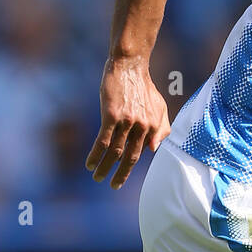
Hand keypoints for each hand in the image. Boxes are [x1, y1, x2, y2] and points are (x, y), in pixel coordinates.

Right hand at [85, 56, 169, 188]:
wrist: (130, 65)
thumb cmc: (143, 86)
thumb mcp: (160, 106)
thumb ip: (161, 127)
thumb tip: (154, 149)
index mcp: (154, 126)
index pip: (142, 151)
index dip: (130, 163)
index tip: (122, 173)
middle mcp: (143, 126)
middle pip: (130, 157)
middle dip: (121, 174)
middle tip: (113, 186)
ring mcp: (127, 122)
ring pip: (115, 152)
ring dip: (105, 167)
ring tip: (97, 176)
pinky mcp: (111, 116)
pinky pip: (103, 141)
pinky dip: (96, 155)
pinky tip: (90, 164)